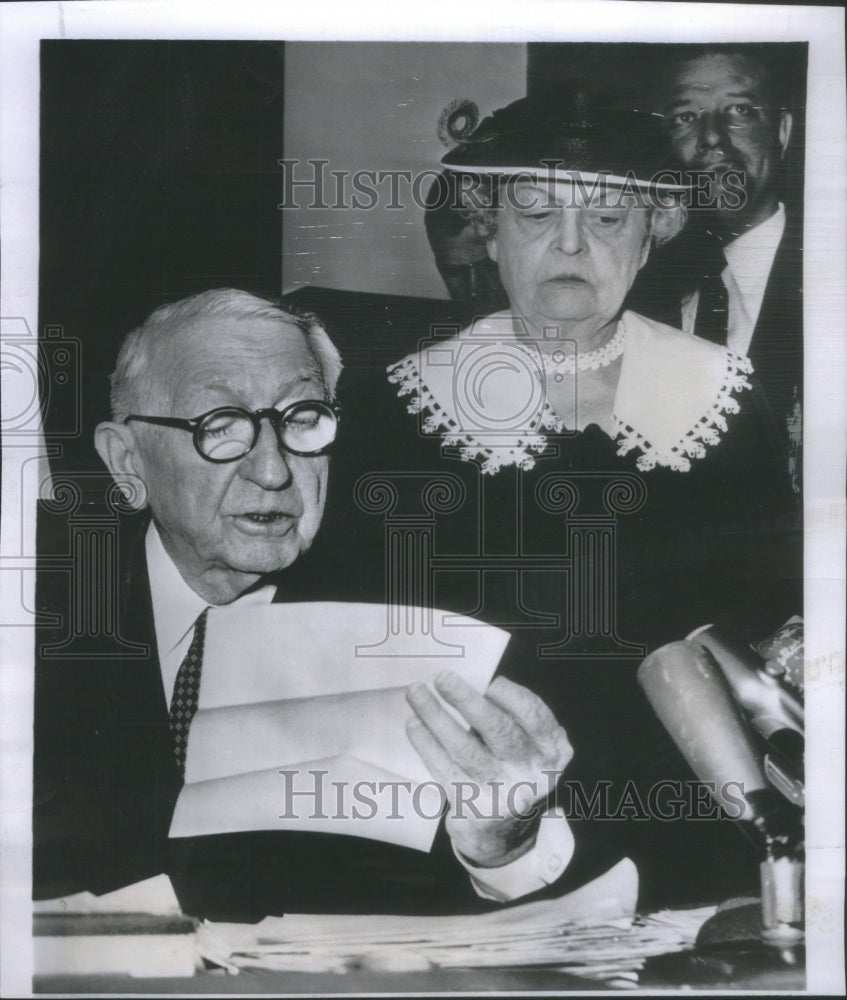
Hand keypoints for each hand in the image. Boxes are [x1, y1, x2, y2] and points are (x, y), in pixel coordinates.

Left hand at [406, 671, 571, 868]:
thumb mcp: (527, 747)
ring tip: (416, 693)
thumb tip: (467, 684)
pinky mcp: (474, 809)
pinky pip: (446, 769)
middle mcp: (532, 774)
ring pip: (466, 750)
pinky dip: (427, 744)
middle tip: (443, 678)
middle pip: (499, 732)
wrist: (506, 835)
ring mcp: (503, 795)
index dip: (512, 697)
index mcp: (551, 751)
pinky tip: (414, 725)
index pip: (535, 717)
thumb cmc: (511, 770)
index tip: (490, 683)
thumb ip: (510, 718)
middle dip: (468, 701)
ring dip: (437, 717)